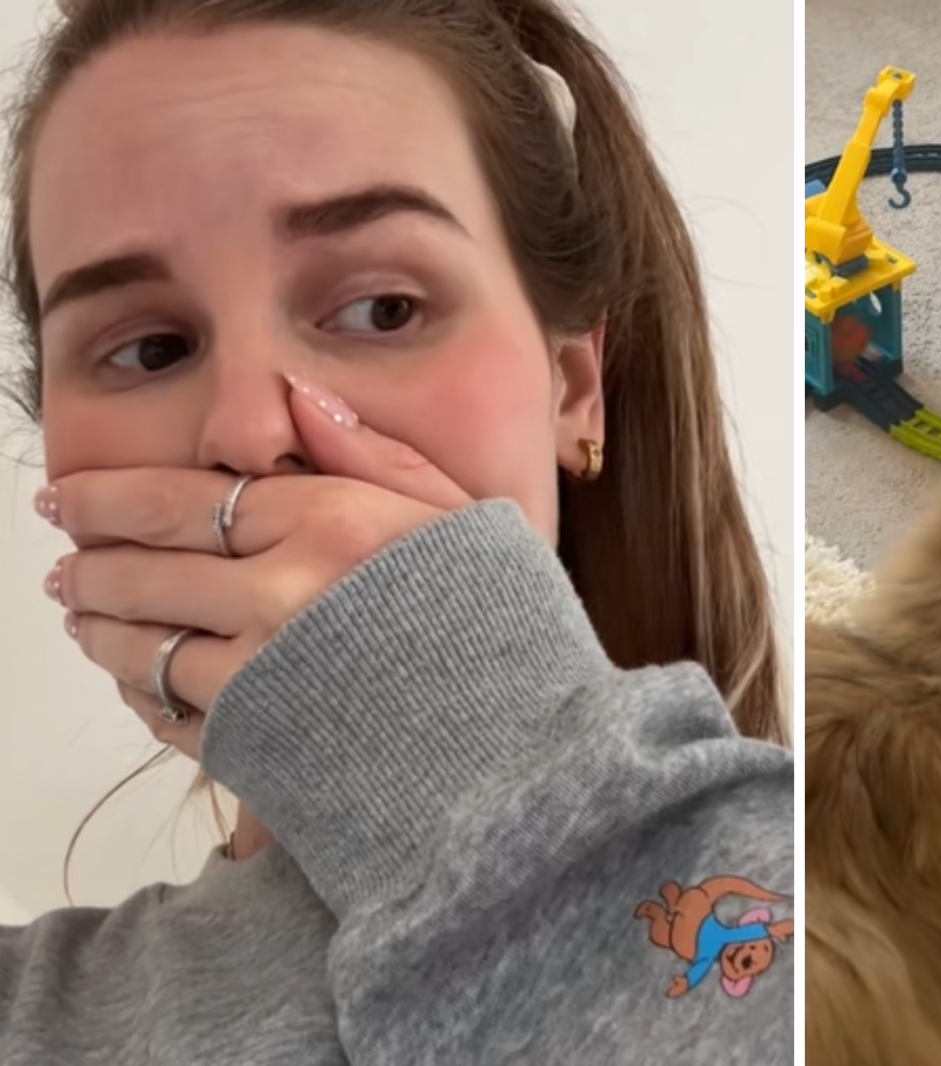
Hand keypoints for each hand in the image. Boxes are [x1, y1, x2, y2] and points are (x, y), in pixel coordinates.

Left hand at [41, 378, 474, 758]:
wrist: (530, 759)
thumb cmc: (509, 632)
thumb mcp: (465, 517)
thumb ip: (376, 455)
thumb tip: (297, 396)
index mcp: (330, 525)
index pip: (180, 500)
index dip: (108, 499)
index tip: (70, 498)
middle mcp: (281, 595)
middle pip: (142, 572)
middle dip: (90, 565)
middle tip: (66, 563)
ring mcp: (260, 678)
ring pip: (139, 646)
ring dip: (99, 630)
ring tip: (85, 619)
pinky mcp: (255, 749)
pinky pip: (167, 715)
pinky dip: (140, 694)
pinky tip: (139, 682)